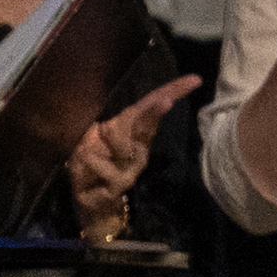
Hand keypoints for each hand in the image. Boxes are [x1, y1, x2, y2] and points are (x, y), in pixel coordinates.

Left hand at [68, 73, 201, 234]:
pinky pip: (98, 161)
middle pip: (148, 123)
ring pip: (121, 141)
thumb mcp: (93, 138)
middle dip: (156, 110)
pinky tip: (82, 166)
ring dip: (104, 140)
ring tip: (84, 149)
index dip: (172, 91)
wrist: (87, 198)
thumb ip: (108, 127)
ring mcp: (132, 165)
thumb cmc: (90, 163)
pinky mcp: (121, 181)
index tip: (194, 78)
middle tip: (166, 101)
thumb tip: (111, 122)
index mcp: (132, 131)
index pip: (151, 106)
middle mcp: (138, 147)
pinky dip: (86, 159)